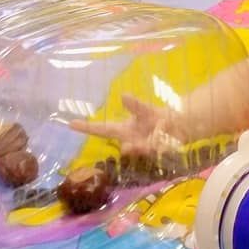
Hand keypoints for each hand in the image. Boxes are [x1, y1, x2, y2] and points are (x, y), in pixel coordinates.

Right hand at [70, 95, 185, 156]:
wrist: (178, 127)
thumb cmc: (155, 118)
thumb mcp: (145, 109)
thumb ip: (135, 106)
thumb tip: (124, 95)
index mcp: (123, 130)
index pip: (102, 130)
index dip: (87, 127)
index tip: (71, 124)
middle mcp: (131, 142)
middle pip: (126, 148)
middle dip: (129, 149)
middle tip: (128, 148)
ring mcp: (145, 149)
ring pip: (144, 150)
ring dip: (148, 146)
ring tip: (153, 141)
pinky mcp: (159, 152)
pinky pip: (160, 149)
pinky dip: (164, 143)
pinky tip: (167, 139)